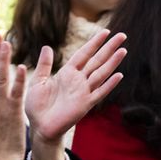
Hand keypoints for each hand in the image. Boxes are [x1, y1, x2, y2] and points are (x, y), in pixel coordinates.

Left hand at [24, 32, 126, 159]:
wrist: (39, 127)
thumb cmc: (37, 106)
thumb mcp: (37, 82)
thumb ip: (44, 65)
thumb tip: (47, 46)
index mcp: (67, 73)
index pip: (84, 54)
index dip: (94, 43)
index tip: (105, 32)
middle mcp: (78, 80)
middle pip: (97, 60)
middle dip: (109, 48)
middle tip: (122, 35)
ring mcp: (83, 92)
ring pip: (101, 73)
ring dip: (112, 62)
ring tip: (123, 50)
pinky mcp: (85, 104)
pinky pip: (99, 92)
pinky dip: (109, 84)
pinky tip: (119, 75)